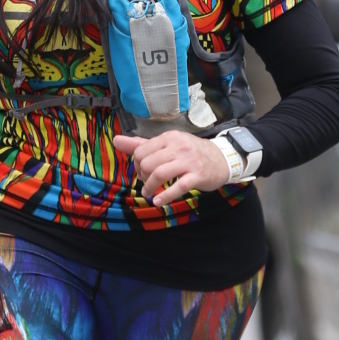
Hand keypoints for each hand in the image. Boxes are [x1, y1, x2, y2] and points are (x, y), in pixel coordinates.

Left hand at [113, 130, 230, 207]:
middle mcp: (178, 146)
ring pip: (160, 174)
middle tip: (147, 184)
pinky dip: (165, 196)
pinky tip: (158, 202)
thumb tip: (116, 140)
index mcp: (169, 137)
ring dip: (150, 187)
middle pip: (148, 163)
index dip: (137, 165)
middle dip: (143, 177)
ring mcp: (189, 161)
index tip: (143, 172)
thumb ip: (142, 144)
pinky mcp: (198, 175)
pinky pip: (178, 187)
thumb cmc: (191, 153)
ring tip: (149, 194)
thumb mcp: (168, 145)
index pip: (141, 151)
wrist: (222, 159)